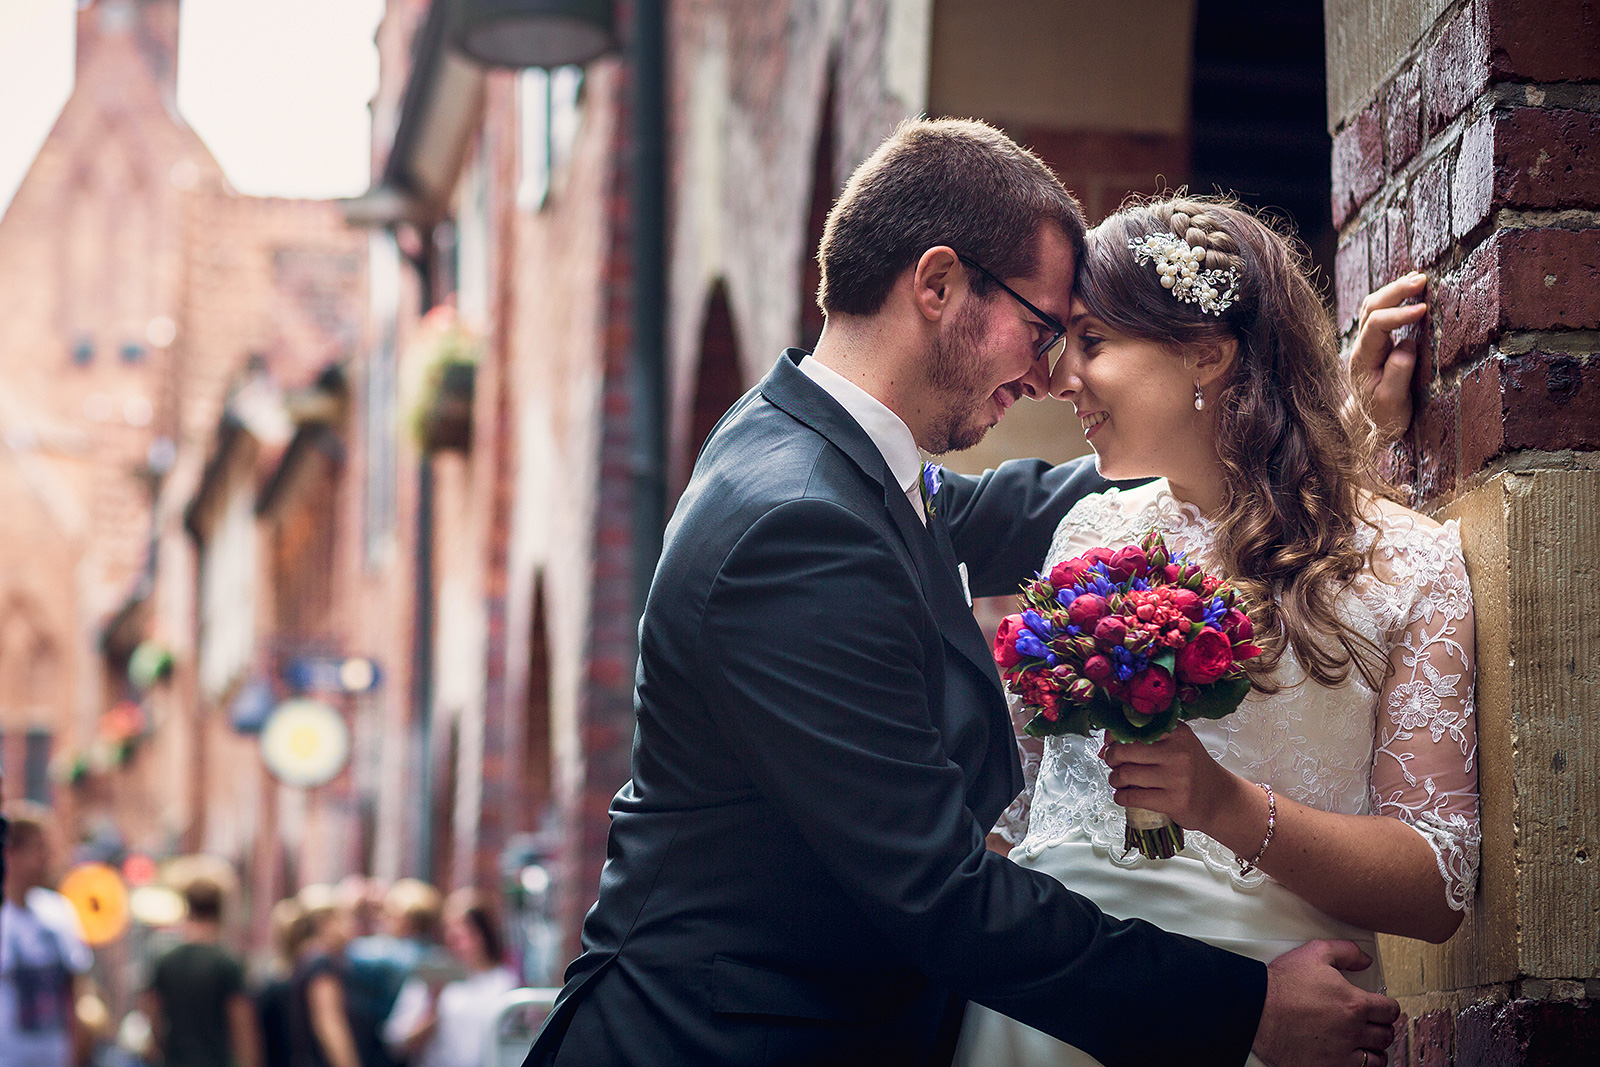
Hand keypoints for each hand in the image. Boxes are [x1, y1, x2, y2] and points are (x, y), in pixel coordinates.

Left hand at [1100, 722, 1240, 832]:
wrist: (1220, 799)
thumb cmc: (1192, 769)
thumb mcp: (1178, 745)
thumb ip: (1147, 740)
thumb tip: (1105, 745)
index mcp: (1178, 732)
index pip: (1135, 727)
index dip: (1115, 736)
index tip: (1110, 743)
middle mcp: (1178, 752)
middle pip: (1125, 750)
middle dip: (1111, 758)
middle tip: (1113, 763)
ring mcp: (1177, 778)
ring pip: (1126, 774)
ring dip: (1114, 779)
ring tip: (1118, 780)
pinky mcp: (1173, 801)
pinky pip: (1132, 797)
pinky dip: (1120, 797)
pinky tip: (1123, 796)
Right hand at [1254, 940, 1400, 1066]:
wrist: (1256, 1009)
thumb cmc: (1282, 985)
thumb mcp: (1315, 953)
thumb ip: (1346, 952)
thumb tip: (1365, 960)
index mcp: (1354, 1003)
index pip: (1390, 1010)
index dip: (1387, 1007)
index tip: (1382, 1008)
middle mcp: (1353, 1030)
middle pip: (1385, 1034)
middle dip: (1381, 1027)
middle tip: (1372, 1023)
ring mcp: (1342, 1052)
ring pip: (1377, 1058)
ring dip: (1375, 1050)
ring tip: (1366, 1043)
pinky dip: (1361, 1064)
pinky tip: (1354, 1057)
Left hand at [1350, 273, 1427, 440]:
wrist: (1369, 425)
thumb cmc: (1382, 416)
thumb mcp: (1392, 402)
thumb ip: (1397, 375)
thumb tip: (1408, 346)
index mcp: (1362, 359)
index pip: (1377, 326)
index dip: (1399, 315)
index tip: (1423, 309)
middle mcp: (1361, 346)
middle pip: (1371, 308)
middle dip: (1395, 291)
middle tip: (1422, 279)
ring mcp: (1367, 342)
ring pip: (1373, 306)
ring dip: (1395, 290)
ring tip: (1419, 278)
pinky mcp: (1377, 342)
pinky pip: (1381, 313)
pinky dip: (1395, 298)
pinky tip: (1411, 290)